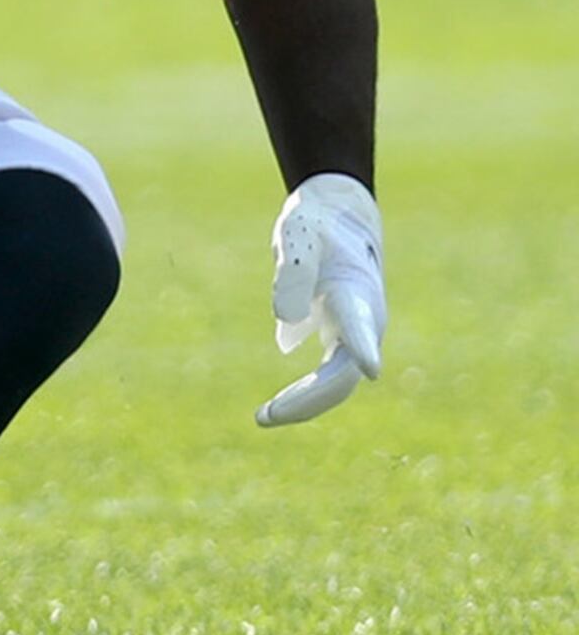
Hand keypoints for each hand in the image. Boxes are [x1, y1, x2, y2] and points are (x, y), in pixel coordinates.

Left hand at [256, 172, 384, 427]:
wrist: (341, 216)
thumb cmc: (315, 224)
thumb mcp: (296, 235)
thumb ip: (292, 273)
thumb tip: (284, 321)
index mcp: (356, 291)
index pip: (361, 324)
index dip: (364, 346)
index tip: (372, 370)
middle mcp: (365, 319)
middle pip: (346, 371)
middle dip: (311, 397)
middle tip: (265, 416)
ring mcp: (359, 332)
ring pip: (340, 381)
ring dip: (306, 403)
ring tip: (262, 418)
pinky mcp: (344, 336)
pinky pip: (331, 377)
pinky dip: (306, 395)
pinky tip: (274, 411)